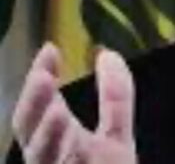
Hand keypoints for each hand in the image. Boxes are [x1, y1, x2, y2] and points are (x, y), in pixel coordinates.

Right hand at [11, 43, 137, 163]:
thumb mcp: (115, 136)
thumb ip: (114, 98)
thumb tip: (107, 53)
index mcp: (57, 142)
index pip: (41, 106)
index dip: (40, 78)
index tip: (50, 49)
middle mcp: (49, 161)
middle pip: (31, 132)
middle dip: (35, 105)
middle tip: (45, 77)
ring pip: (42, 159)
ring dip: (47, 138)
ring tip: (58, 113)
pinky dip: (59, 158)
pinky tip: (74, 148)